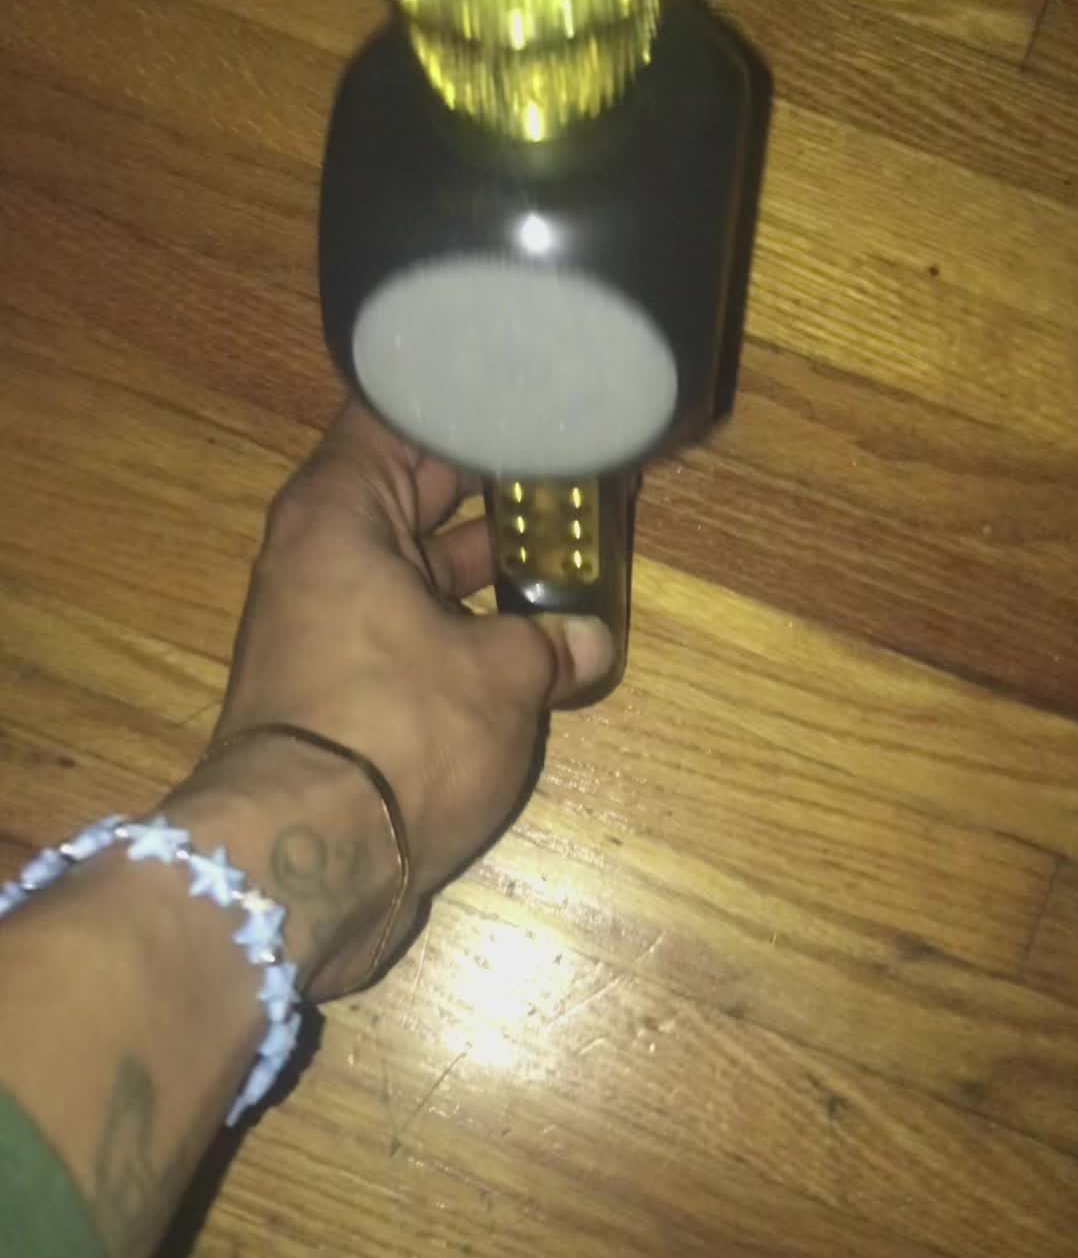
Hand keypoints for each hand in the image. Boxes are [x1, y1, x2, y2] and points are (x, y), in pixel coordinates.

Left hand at [209, 399, 612, 992]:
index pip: (398, 413)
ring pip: (423, 569)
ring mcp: (332, 628)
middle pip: (417, 491)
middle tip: (585, 468)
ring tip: (584, 549)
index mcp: (341, 511)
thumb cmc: (397, 732)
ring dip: (495, 567)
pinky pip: (419, 633)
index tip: (538, 395)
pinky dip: (474, 630)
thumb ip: (551, 641)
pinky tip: (548, 633)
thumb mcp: (500, 674)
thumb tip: (588, 641)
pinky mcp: (345, 694)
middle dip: (501, 484)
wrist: (308, 862)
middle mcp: (324, 557)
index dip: (470, 398)